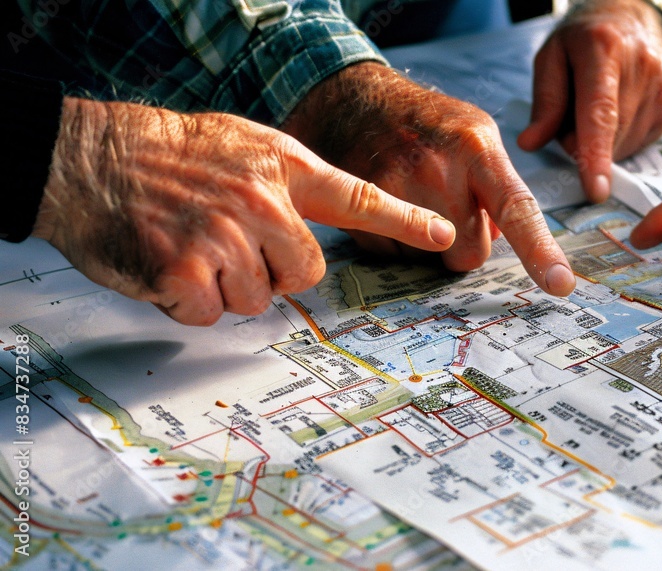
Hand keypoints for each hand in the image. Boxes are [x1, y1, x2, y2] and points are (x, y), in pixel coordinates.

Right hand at [33, 98, 455, 325]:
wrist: (91, 158)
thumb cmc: (170, 156)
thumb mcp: (243, 146)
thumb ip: (288, 184)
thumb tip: (317, 230)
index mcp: (282, 168)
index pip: (357, 196)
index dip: (404, 218)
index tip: (442, 233)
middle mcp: (261, 201)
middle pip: (304, 274)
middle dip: (270, 270)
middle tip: (228, 240)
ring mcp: (224, 236)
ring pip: (258, 300)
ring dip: (225, 286)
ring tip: (191, 244)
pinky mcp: (185, 271)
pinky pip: (211, 315)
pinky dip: (187, 302)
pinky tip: (168, 264)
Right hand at [283, 63, 575, 296]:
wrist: (356, 103)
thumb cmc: (431, 124)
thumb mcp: (478, 135)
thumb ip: (500, 188)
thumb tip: (502, 238)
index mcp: (476, 149)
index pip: (516, 209)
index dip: (540, 251)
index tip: (560, 285)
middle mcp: (436, 170)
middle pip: (470, 254)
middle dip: (466, 244)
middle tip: (451, 210)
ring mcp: (394, 192)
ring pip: (432, 262)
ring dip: (429, 245)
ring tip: (417, 200)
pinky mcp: (362, 212)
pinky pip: (396, 258)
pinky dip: (397, 242)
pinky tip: (393, 207)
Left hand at [516, 0, 661, 201]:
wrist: (632, 19)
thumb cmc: (585, 39)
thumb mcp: (552, 57)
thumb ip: (545, 101)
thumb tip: (532, 143)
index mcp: (604, 50)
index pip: (600, 112)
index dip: (596, 154)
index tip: (596, 189)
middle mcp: (641, 68)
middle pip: (608, 136)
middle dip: (581, 142)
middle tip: (571, 115)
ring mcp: (661, 90)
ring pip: (621, 146)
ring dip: (600, 142)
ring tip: (594, 107)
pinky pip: (635, 145)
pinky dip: (617, 141)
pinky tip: (614, 113)